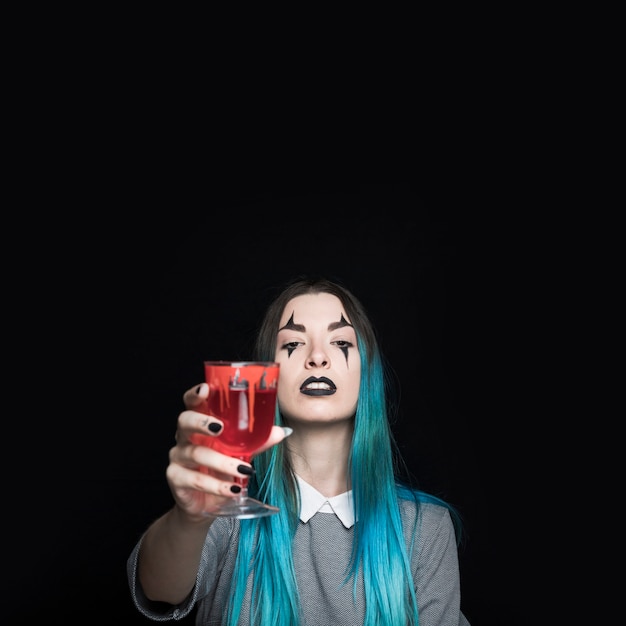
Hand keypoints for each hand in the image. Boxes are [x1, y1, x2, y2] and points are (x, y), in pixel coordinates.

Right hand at [165, 383, 288, 519]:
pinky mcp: (176, 479)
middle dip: (200, 422)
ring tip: (245, 469)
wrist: (205, 502)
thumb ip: (258, 440)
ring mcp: (178, 457)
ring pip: (196, 454)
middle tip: (219, 427)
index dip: (195, 394)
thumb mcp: (241, 452)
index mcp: (200, 423)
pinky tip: (233, 489)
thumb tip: (283, 431)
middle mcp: (185, 437)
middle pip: (184, 422)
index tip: (206, 388)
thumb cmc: (221, 468)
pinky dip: (218, 485)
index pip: (192, 402)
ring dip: (222, 462)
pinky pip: (196, 480)